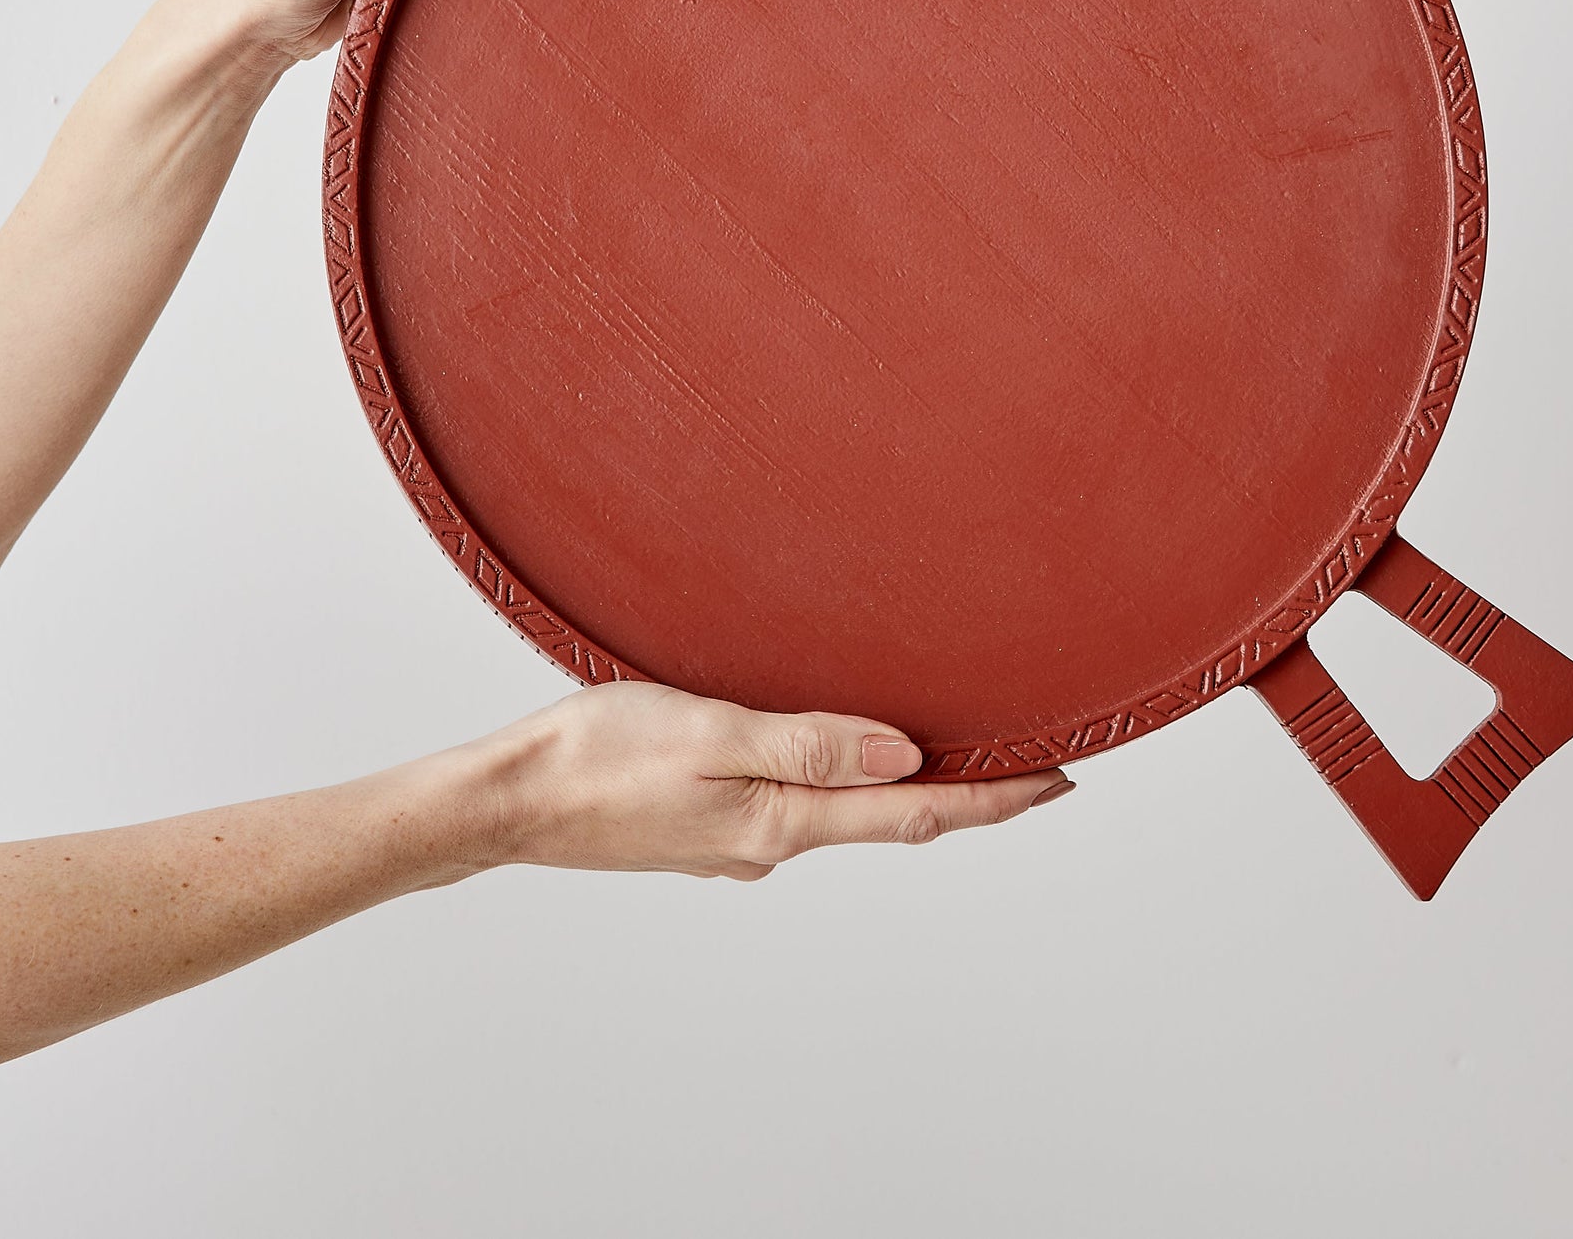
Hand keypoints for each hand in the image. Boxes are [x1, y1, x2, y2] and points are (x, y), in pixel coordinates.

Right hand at [459, 683, 1074, 880]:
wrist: (512, 798)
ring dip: (906, 785)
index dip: (995, 798)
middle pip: (892, 816)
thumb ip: (808, 742)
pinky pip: (799, 800)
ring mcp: (740, 840)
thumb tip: (904, 757)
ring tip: (954, 748)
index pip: (915, 811)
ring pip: (845, 808)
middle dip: (968, 793)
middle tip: (1033, 766)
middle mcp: (771, 842)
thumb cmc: (598, 756)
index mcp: (780, 821)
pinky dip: (842, 778)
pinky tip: (841, 751)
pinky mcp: (711, 825)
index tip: (1060, 782)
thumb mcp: (710, 730)